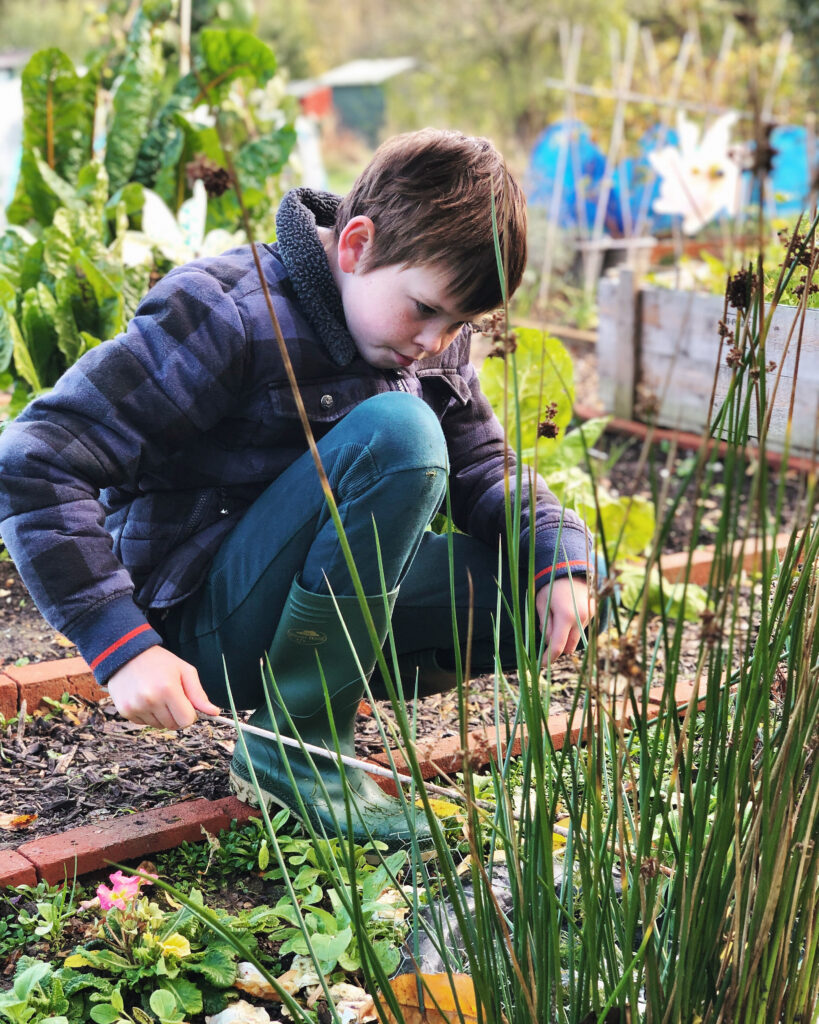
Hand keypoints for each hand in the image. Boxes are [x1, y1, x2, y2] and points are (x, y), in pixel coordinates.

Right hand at [107, 646, 221, 729]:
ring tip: (157, 695)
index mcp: (168, 689)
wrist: (127, 654)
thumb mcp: (184, 671)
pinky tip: (145, 698)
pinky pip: (144, 723)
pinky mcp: (124, 711)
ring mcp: (135, 707)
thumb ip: (199, 694)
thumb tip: (215, 712)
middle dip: (176, 714)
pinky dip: (148, 715)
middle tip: (172, 697)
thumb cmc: (160, 662)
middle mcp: (150, 700)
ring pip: (159, 726)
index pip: (186, 720)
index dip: (190, 715)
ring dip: (162, 715)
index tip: (188, 705)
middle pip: (173, 725)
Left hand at [536, 577, 594, 665]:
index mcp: (566, 616)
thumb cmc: (550, 585)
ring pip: (576, 638)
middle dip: (557, 649)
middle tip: (544, 648)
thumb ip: (545, 625)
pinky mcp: (593, 613)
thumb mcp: (541, 604)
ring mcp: (589, 616)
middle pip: (569, 647)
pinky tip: (566, 614)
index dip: (548, 657)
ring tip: (555, 619)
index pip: (558, 646)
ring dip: (565, 637)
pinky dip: (572, 628)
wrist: (569, 567)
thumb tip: (548, 644)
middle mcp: (581, 618)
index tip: (540, 664)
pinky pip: (581, 628)